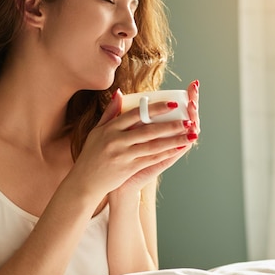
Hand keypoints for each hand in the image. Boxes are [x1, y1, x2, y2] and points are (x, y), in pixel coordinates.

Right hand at [71, 88, 197, 198]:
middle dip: (171, 125)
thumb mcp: (97, 131)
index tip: (171, 103)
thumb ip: (110, 112)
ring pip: (153, 145)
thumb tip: (120, 93)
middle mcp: (116, 141)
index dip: (155, 108)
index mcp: (109, 129)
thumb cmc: (91, 154)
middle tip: (188, 119)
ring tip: (190, 134)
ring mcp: (122, 155)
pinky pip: (151, 159)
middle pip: (148, 130)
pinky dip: (166, 153)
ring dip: (174, 140)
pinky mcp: (127, 168)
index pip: (135, 114)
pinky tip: (178, 148)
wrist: (84, 181)